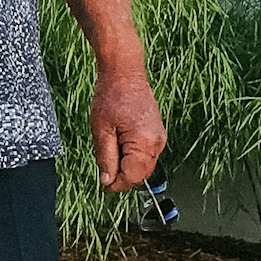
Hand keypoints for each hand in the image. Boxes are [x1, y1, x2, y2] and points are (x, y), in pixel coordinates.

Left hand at [91, 63, 166, 191]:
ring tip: (109, 144)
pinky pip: (144, 153)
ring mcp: (159, 138)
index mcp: (144, 143)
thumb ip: (105, 158)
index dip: (117, 184)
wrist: (124, 74)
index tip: (103, 185)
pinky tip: (117, 140)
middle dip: (121, 174)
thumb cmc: (111, 97)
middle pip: (140, 173)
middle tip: (103, 166)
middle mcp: (157, 143)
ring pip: (142, 165)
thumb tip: (107, 180)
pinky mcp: (156, 134)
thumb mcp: (101, 130)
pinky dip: (130, 154)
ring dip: (125, 164)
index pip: (133, 177)